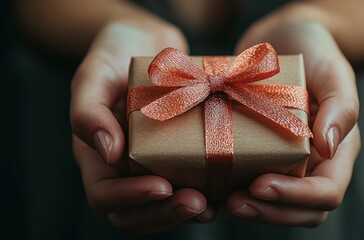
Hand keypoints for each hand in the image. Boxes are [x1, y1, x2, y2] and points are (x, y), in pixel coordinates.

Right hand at [70, 19, 214, 233]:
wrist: (148, 42)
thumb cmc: (115, 55)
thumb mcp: (95, 75)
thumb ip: (88, 112)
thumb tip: (109, 153)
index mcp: (98, 156)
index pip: (104, 195)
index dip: (131, 199)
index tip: (162, 186)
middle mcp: (126, 168)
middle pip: (137, 213)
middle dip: (166, 214)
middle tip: (199, 203)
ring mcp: (154, 164)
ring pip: (165, 206)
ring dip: (189, 212)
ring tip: (215, 204)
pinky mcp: (180, 154)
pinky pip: (190, 183)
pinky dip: (208, 192)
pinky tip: (226, 189)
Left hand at [226, 12, 359, 225]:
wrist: (282, 38)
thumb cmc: (313, 50)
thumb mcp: (332, 70)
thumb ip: (341, 106)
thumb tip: (328, 146)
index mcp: (336, 150)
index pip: (327, 192)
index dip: (296, 197)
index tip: (260, 184)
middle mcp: (312, 163)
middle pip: (300, 210)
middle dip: (268, 212)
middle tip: (232, 202)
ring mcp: (285, 161)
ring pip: (274, 204)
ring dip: (248, 209)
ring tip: (219, 201)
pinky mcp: (260, 153)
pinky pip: (249, 183)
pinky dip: (231, 191)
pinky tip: (210, 187)